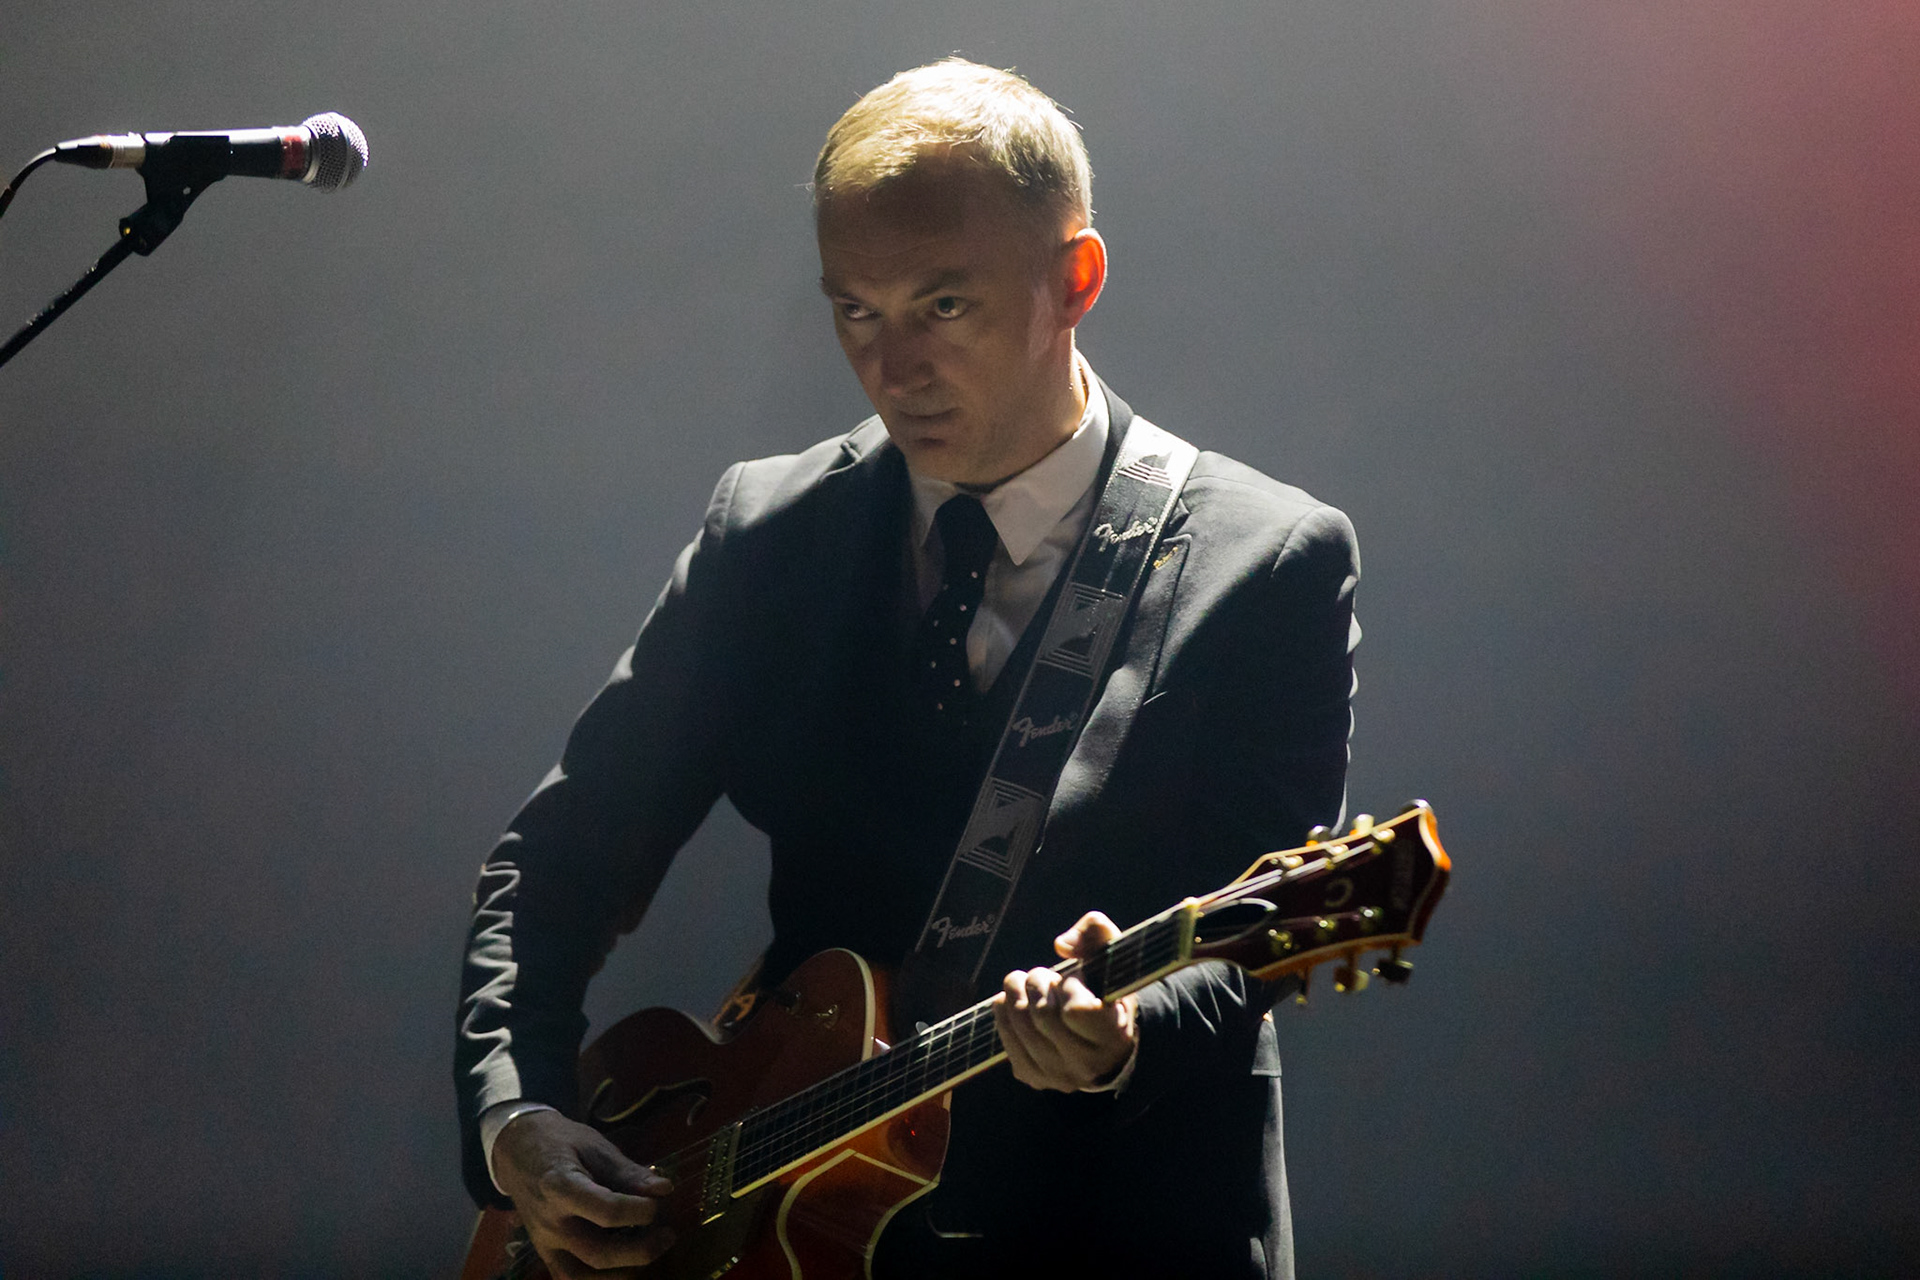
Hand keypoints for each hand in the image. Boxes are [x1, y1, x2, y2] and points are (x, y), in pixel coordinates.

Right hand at [491, 1108, 676, 1277]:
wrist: (517, 1149)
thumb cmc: (561, 1142)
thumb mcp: (596, 1147)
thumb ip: (628, 1172)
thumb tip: (665, 1190)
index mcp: (561, 1187)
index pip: (607, 1211)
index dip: (640, 1211)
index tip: (661, 1200)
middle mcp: (550, 1222)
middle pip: (598, 1253)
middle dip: (641, 1250)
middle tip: (667, 1235)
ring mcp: (544, 1243)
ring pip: (582, 1276)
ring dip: (622, 1273)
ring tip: (650, 1252)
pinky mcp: (544, 1253)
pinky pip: (570, 1279)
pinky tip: (625, 1266)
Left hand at [993, 910, 1137, 1091]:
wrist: (1106, 1043)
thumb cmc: (1108, 992)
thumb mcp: (1113, 957)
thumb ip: (1096, 932)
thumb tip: (1060, 945)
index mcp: (1113, 1036)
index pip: (1076, 1010)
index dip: (1068, 986)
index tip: (1075, 979)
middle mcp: (1087, 1064)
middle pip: (1042, 1015)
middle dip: (1036, 983)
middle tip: (1043, 975)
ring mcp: (1058, 1076)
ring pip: (1020, 1026)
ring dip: (1016, 994)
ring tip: (1025, 983)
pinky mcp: (1034, 1077)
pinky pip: (1006, 1039)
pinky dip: (1003, 1013)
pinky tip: (1012, 1002)